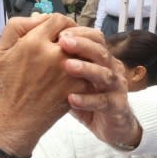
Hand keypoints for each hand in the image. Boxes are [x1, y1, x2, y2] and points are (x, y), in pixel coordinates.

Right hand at [0, 15, 90, 157]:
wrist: (17, 117)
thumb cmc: (9, 84)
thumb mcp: (1, 51)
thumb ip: (17, 27)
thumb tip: (39, 16)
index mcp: (34, 42)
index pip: (57, 19)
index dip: (60, 23)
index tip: (58, 31)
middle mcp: (54, 53)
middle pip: (76, 32)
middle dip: (74, 35)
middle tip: (69, 41)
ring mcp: (68, 70)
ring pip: (86, 49)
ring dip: (83, 49)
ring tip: (75, 54)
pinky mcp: (78, 85)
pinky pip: (89, 68)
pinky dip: (86, 67)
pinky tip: (79, 70)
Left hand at [59, 27, 141, 147]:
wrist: (111, 126)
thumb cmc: (88, 97)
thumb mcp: (73, 78)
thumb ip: (59, 60)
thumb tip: (39, 40)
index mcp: (101, 58)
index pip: (94, 38)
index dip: (78, 33)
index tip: (58, 32)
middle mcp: (111, 69)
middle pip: (101, 51)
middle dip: (82, 45)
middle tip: (62, 42)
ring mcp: (116, 88)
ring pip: (105, 74)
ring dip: (86, 69)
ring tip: (67, 66)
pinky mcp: (117, 107)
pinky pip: (104, 102)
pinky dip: (87, 99)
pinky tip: (71, 99)